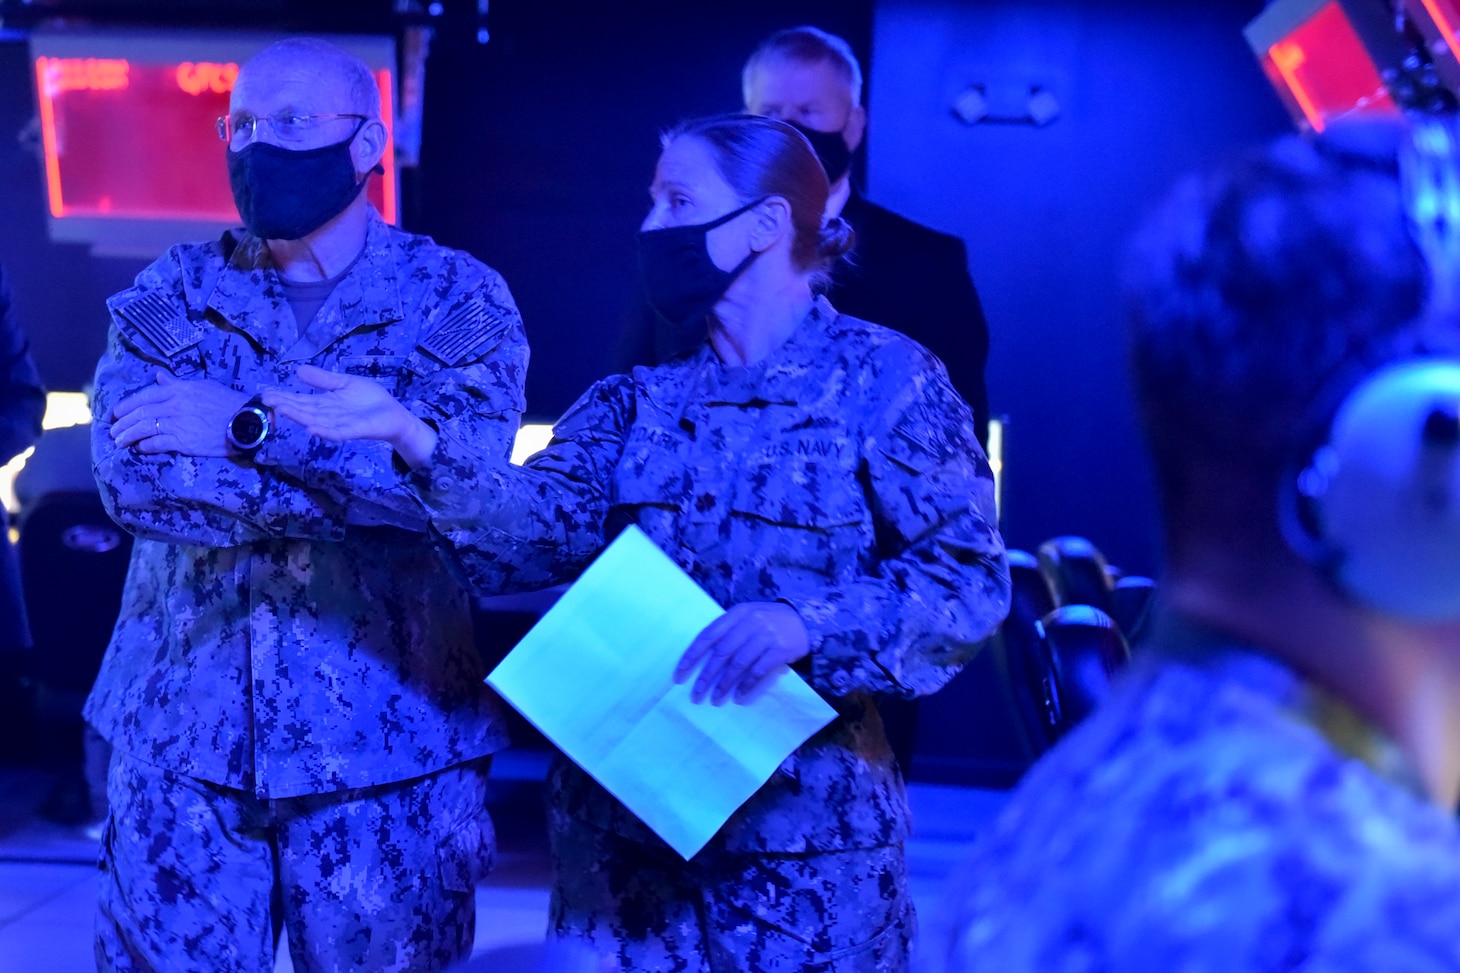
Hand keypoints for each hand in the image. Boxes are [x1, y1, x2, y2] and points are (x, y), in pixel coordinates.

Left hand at [111, 371, 248, 456]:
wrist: (247, 422)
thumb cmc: (228, 402)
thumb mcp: (203, 386)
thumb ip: (178, 383)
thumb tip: (160, 377)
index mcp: (178, 390)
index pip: (144, 396)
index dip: (126, 405)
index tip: (115, 413)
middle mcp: (174, 405)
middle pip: (140, 413)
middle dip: (122, 423)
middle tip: (112, 431)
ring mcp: (178, 424)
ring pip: (143, 429)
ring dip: (127, 436)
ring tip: (118, 442)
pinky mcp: (184, 442)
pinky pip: (156, 444)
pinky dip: (144, 446)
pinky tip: (138, 449)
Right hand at [263, 364, 438, 466]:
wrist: (394, 414)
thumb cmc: (370, 399)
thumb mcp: (344, 383)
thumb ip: (323, 379)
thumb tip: (298, 370)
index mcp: (325, 403)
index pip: (301, 400)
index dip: (284, 397)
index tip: (266, 394)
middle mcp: (328, 415)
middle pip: (304, 411)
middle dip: (286, 406)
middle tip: (266, 402)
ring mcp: (340, 424)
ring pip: (316, 421)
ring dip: (300, 417)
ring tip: (283, 411)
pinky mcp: (355, 431)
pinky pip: (337, 433)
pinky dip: (325, 431)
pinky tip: (311, 429)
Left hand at [674, 602, 809, 704]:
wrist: (805, 620)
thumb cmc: (769, 621)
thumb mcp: (747, 617)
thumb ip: (728, 631)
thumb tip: (700, 658)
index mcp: (737, 613)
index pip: (707, 635)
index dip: (692, 656)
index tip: (679, 675)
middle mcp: (750, 622)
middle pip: (721, 652)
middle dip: (706, 675)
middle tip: (696, 694)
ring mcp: (766, 635)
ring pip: (738, 663)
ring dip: (724, 684)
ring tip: (715, 699)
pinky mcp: (780, 650)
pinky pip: (758, 671)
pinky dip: (747, 685)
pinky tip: (739, 696)